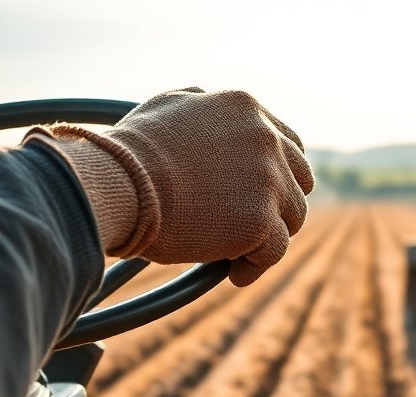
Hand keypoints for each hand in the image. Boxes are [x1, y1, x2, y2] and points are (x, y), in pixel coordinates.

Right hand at [34, 89, 313, 285]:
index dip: (279, 173)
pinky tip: (235, 274)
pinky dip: (256, 266)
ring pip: (292, 218)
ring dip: (270, 237)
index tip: (261, 195)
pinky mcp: (260, 221)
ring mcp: (267, 180)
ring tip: (238, 253)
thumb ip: (200, 104)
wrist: (116, 185)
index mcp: (245, 108)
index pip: (288, 143)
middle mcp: (265, 138)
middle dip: (280, 204)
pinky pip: (276, 251)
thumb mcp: (167, 105)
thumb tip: (207, 103)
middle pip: (299, 180)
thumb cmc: (128, 152)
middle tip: (255, 226)